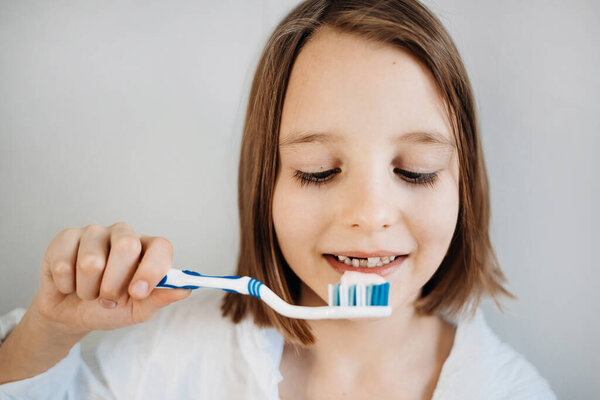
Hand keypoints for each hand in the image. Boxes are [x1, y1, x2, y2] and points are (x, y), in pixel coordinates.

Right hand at [31, 222, 190, 335]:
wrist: (71, 314)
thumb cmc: (110, 308)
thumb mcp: (137, 310)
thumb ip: (159, 298)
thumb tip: (184, 289)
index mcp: (147, 249)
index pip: (160, 246)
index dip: (152, 269)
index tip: (138, 293)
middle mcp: (124, 235)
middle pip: (126, 246)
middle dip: (114, 284)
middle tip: (109, 300)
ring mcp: (95, 232)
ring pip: (91, 260)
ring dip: (88, 290)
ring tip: (89, 292)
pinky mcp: (66, 237)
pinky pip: (64, 263)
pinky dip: (67, 285)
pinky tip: (70, 284)